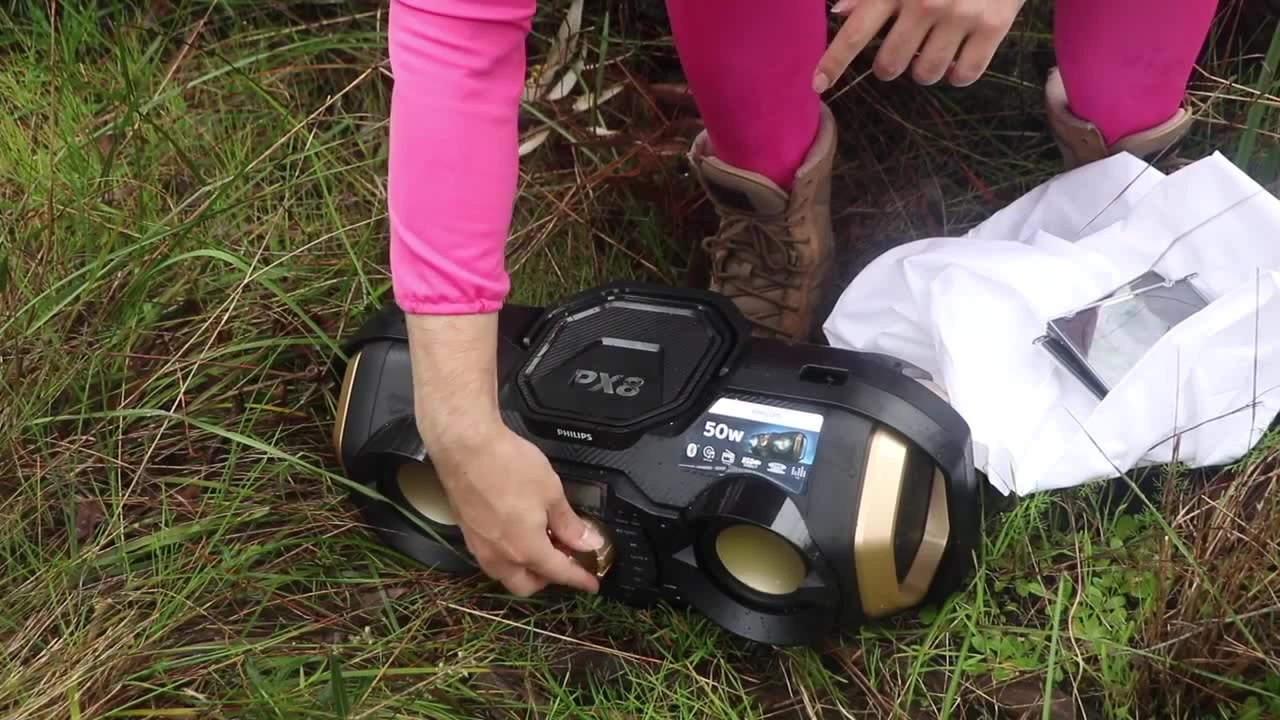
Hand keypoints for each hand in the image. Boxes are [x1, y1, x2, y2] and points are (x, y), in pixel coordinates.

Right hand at [426, 421, 603, 595]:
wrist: (464, 446)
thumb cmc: (508, 465)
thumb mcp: (551, 492)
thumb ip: (569, 523)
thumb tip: (587, 542)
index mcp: (526, 549)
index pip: (559, 573)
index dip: (579, 579)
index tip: (591, 583)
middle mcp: (499, 556)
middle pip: (527, 585)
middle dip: (547, 578)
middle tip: (564, 558)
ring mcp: (479, 547)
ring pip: (505, 574)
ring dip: (525, 568)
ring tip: (541, 543)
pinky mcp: (467, 533)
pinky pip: (491, 558)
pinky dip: (508, 554)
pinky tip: (517, 532)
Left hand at [814, 0, 1023, 90]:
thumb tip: (840, 11)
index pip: (854, 34)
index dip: (833, 63)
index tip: (818, 84)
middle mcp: (925, 4)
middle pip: (889, 66)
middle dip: (889, 65)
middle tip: (901, 50)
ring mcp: (960, 16)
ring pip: (926, 74)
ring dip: (924, 70)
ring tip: (933, 48)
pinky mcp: (993, 27)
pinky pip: (964, 75)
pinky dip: (958, 75)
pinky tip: (958, 58)